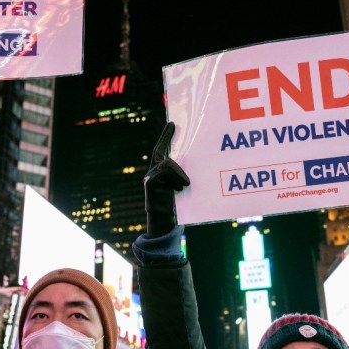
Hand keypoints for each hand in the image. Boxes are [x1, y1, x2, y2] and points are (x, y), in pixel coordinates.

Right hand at [144, 122, 189, 236]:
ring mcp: (150, 177)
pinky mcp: (150, 183)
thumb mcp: (182, 187)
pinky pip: (166, 172)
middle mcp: (153, 172)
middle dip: (166, 136)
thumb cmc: (176, 208)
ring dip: (180, 173)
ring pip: (167, 163)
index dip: (166, 137)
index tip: (173, 124)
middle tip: (174, 124)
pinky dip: (177, 177)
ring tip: (185, 185)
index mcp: (161, 172)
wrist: (165, 223)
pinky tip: (181, 187)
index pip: (162, 150)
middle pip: (160, 151)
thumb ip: (183, 176)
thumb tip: (197, 164)